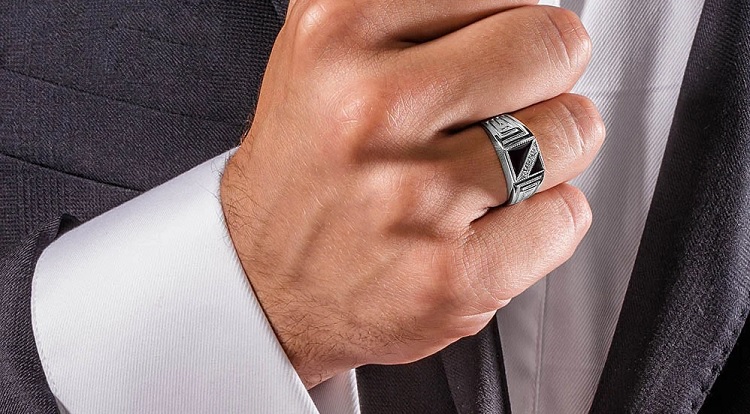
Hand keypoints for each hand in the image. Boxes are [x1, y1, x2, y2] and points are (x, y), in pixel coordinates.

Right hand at [221, 0, 602, 387]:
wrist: (259, 282)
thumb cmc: (305, 169)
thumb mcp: (326, 53)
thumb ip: (415, 12)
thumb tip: (519, 4)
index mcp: (338, 29)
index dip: (506, 26)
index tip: (487, 55)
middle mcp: (372, 107)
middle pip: (551, 45)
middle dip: (542, 76)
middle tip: (500, 107)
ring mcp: (413, 195)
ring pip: (571, 131)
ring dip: (544, 153)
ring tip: (481, 173)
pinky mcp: (451, 275)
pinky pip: (566, 215)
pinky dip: (541, 220)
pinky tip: (484, 225)